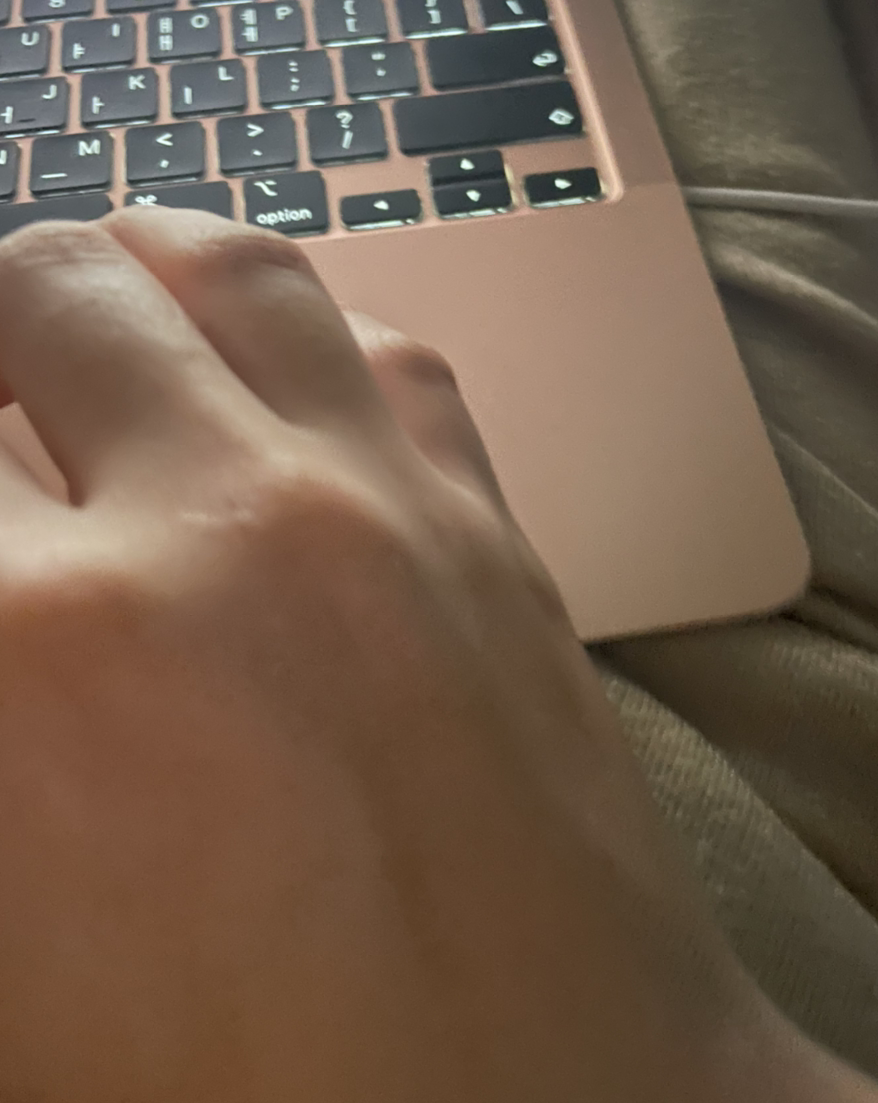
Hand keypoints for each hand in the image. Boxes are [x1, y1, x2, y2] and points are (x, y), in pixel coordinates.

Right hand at [0, 208, 877, 1101]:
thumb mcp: (12, 951)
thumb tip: (15, 608)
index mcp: (33, 659)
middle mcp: (213, 527)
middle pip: (39, 285)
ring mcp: (379, 505)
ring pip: (223, 261)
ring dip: (128, 269)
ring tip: (90, 313)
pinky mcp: (494, 527)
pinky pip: (377, 344)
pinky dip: (292, 329)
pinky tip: (261, 379)